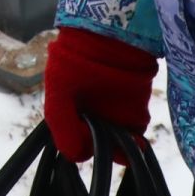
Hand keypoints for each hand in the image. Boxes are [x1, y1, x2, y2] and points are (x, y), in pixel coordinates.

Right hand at [43, 26, 157, 162]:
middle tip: (107, 144)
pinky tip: (135, 142)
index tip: (83, 138)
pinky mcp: (136, 114)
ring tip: (123, 143)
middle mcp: (91, 121)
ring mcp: (114, 119)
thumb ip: (61, 124)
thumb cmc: (73, 61)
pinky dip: (136, 142)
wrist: (106, 37)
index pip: (74, 146)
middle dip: (103, 150)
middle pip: (98, 150)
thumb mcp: (58, 91)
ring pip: (117, 147)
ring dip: (121, 149)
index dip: (79, 145)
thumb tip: (77, 157)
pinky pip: (136, 136)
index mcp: (69, 117)